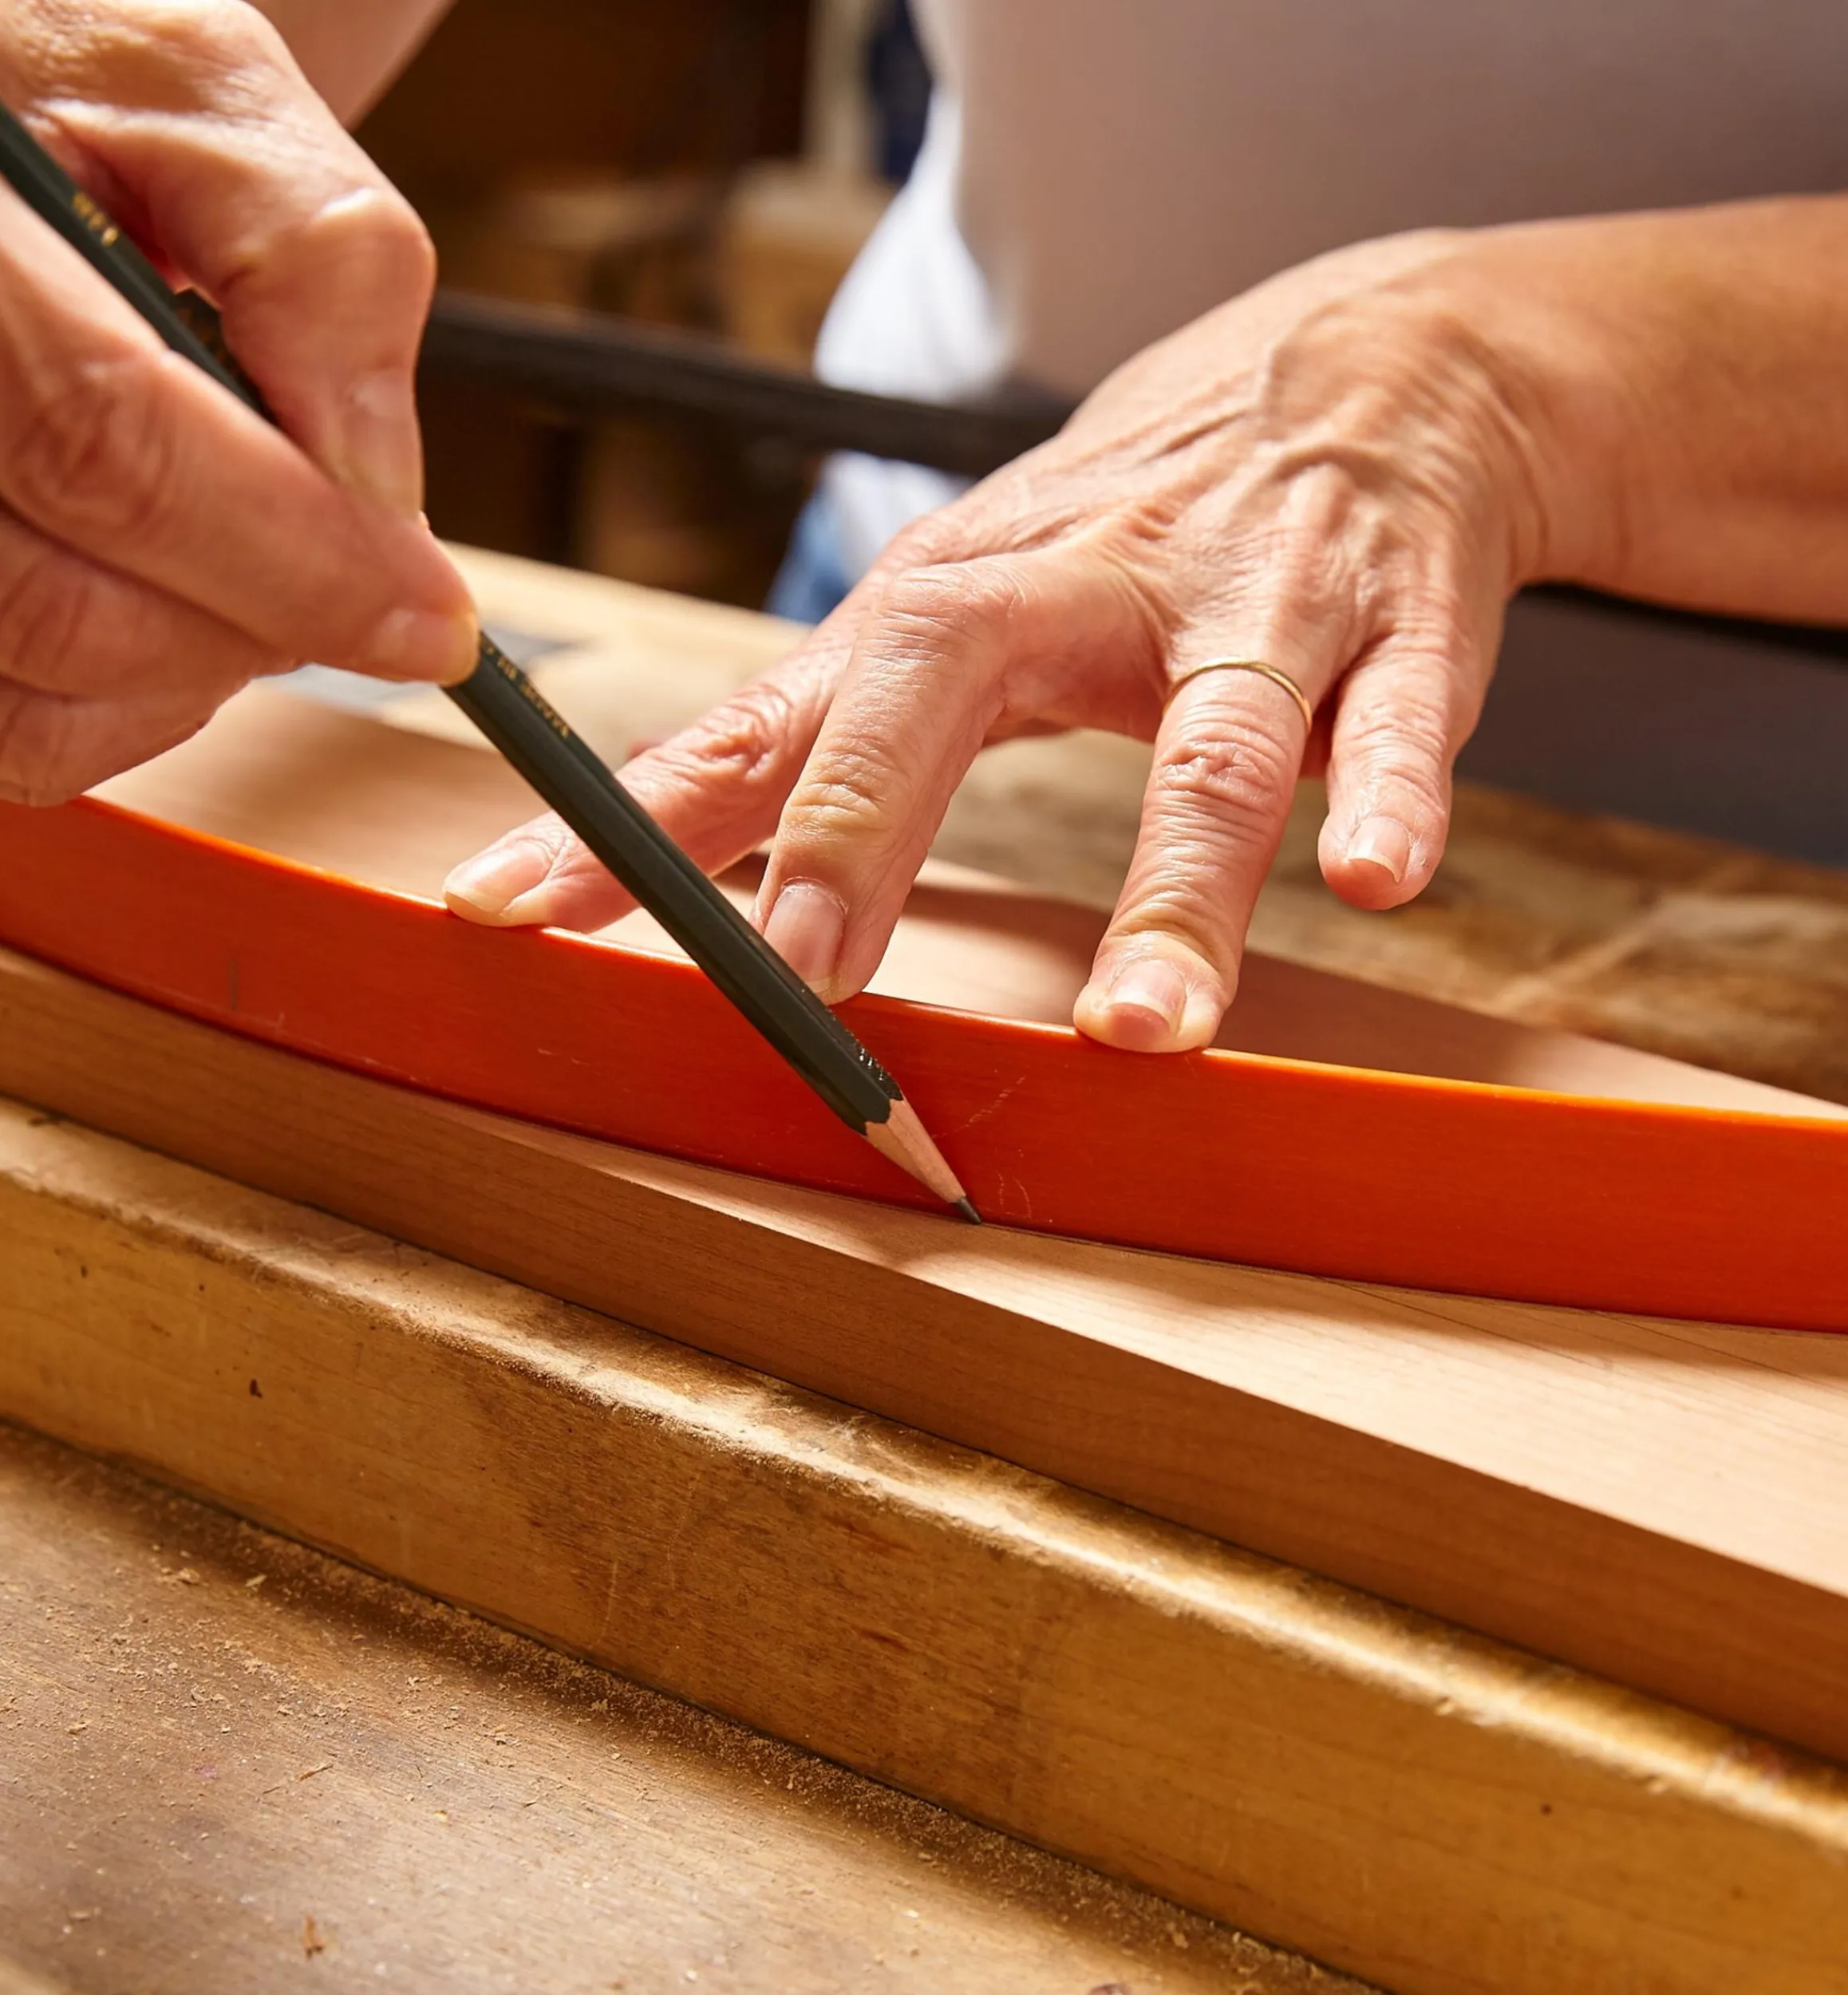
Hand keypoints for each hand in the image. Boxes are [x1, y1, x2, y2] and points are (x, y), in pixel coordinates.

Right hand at [0, 0, 473, 805]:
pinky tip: (163, 609)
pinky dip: (114, 710)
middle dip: (256, 626)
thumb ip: (322, 271)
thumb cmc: (64, 91)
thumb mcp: (209, 99)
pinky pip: (5, 731)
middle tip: (347, 581)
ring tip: (246, 566)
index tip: (432, 618)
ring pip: (28, 702)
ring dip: (187, 676)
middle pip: (63, 609)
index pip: (109, 447)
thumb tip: (380, 494)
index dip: (296, 561)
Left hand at [446, 230, 1561, 1049]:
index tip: (511, 908)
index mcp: (948, 601)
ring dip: (1171, 886)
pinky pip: (1399, 711)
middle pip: (946, 684)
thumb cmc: (1118, 533)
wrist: (1362, 368)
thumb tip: (622, 857)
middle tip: (807, 972)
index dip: (643, 816)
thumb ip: (804, 740)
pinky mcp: (1392, 624)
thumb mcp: (946, 612)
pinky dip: (1393, 790)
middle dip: (867, 824)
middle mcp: (1076, 592)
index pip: (770, 713)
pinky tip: (1381, 876)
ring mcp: (1243, 603)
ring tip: (1140, 1025)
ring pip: (1206, 743)